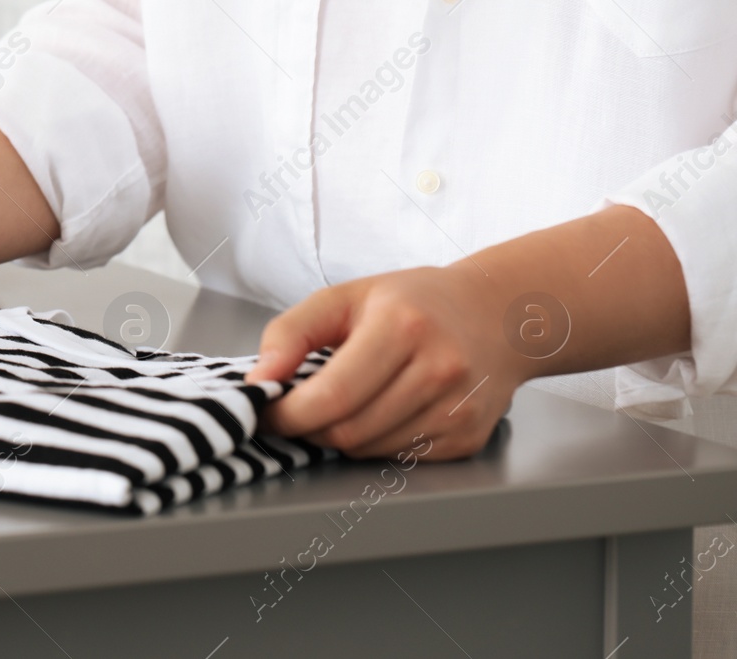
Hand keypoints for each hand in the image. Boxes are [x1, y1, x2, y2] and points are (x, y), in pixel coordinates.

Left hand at [244, 265, 527, 459]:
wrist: (496, 315)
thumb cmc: (412, 303)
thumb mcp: (344, 297)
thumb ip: (291, 333)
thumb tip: (259, 380)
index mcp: (403, 326)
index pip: (333, 395)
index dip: (288, 414)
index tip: (264, 411)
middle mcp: (439, 370)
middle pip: (348, 430)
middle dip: (307, 427)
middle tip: (295, 409)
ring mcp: (458, 409)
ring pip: (369, 450)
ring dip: (339, 436)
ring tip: (342, 402)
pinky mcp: (467, 437)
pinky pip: (398, 458)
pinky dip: (373, 443)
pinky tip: (380, 410)